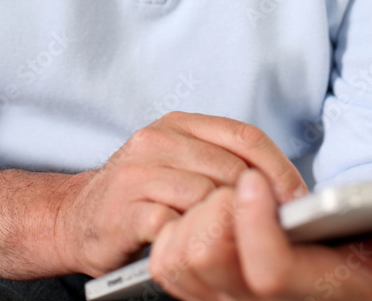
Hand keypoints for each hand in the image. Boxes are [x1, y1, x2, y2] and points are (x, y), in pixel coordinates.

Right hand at [55, 112, 307, 277]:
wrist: (74, 217)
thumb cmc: (140, 196)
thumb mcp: (179, 164)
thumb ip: (220, 163)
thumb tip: (283, 189)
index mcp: (179, 123)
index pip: (244, 135)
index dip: (278, 168)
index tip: (298, 198)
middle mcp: (158, 139)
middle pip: (232, 169)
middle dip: (259, 203)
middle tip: (276, 229)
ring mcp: (140, 173)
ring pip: (209, 198)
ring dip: (227, 225)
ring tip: (235, 241)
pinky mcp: (127, 209)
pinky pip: (179, 227)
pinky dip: (194, 241)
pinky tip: (197, 248)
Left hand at [149, 168, 371, 300]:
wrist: (338, 295)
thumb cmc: (367, 274)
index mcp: (312, 290)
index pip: (268, 272)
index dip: (256, 224)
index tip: (255, 180)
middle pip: (206, 260)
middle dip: (217, 210)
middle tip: (242, 183)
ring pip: (176, 260)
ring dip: (193, 217)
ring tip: (227, 197)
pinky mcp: (200, 293)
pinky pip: (164, 261)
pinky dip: (173, 230)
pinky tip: (205, 213)